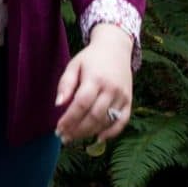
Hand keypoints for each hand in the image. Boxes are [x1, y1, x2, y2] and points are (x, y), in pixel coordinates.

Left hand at [56, 24, 135, 142]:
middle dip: (77, 130)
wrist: (116, 48)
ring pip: (106, 120)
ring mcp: (122, 95)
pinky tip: (98, 138)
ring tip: (74, 138)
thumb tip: (58, 104)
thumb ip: (65, 84)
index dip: (69, 119)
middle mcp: (111, 88)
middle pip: (94, 116)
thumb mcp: (74, 65)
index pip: (81, 104)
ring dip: (89, 132)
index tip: (58, 129)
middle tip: (64, 137)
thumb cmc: (90, 58)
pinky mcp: (129, 100)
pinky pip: (122, 120)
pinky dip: (112, 132)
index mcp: (95, 79)